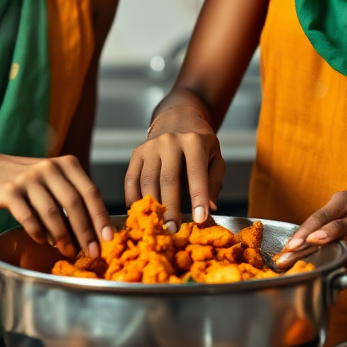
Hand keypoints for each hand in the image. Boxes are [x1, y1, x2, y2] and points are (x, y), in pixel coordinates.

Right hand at [0, 150, 112, 257]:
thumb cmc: (22, 179)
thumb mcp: (50, 178)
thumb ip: (69, 196)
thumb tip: (92, 230)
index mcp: (66, 163)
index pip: (90, 192)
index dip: (101, 217)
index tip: (109, 238)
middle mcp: (49, 167)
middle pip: (75, 204)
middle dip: (86, 232)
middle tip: (92, 253)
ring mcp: (28, 178)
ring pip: (52, 213)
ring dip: (62, 236)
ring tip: (67, 251)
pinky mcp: (9, 191)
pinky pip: (28, 217)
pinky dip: (38, 232)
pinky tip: (42, 241)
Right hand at [124, 106, 225, 229]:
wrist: (177, 117)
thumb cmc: (200, 142)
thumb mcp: (215, 156)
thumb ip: (214, 181)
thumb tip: (210, 207)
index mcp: (194, 142)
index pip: (196, 173)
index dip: (198, 197)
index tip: (199, 219)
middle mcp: (170, 141)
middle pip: (168, 179)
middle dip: (171, 207)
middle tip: (174, 230)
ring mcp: (150, 147)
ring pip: (148, 181)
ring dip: (152, 206)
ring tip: (158, 226)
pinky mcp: (137, 153)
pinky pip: (131, 179)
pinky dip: (133, 198)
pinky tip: (140, 212)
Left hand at [275, 187, 346, 268]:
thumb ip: (334, 228)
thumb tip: (311, 247)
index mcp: (338, 201)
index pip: (315, 217)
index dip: (301, 231)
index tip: (288, 247)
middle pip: (323, 220)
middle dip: (306, 238)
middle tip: (290, 251)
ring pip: (343, 225)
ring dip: (328, 237)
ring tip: (312, 247)